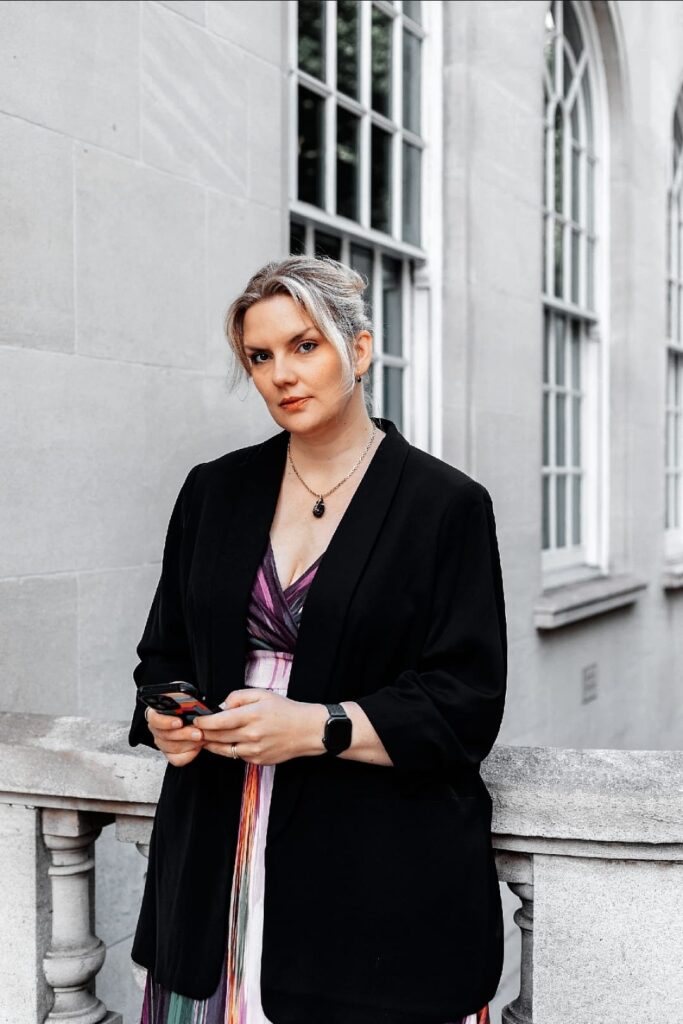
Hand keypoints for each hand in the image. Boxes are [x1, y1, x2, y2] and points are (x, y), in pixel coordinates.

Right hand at [144, 706, 204, 766]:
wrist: (195, 721)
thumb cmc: (188, 709)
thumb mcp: (186, 701)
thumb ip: (186, 702)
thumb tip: (194, 704)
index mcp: (156, 713)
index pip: (154, 719)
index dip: (166, 722)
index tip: (180, 722)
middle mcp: (156, 729)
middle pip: (165, 735)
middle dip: (184, 734)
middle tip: (199, 733)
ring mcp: (162, 743)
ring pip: (172, 748)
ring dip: (190, 743)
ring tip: (202, 738)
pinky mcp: (169, 754)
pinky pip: (177, 759)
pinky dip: (189, 754)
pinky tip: (197, 747)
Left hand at [191, 688, 327, 764]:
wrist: (307, 730)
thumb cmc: (286, 710)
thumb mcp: (263, 694)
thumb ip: (239, 697)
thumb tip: (221, 706)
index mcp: (252, 715)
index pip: (219, 721)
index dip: (203, 721)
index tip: (196, 719)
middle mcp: (252, 735)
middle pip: (217, 736)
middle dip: (203, 732)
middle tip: (194, 729)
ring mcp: (254, 750)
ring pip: (223, 749)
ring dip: (211, 743)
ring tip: (204, 737)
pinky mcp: (257, 760)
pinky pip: (236, 755)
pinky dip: (229, 748)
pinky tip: (225, 742)